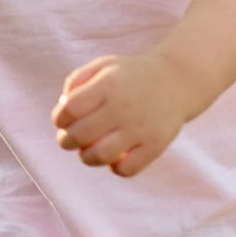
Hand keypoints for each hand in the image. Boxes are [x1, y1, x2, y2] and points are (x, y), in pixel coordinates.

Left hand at [51, 52, 191, 178]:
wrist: (176, 81)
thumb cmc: (130, 76)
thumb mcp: (103, 66)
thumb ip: (76, 81)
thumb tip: (62, 107)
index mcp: (109, 84)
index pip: (70, 109)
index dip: (59, 118)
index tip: (63, 120)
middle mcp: (124, 107)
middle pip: (80, 135)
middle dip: (66, 140)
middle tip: (68, 139)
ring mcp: (141, 129)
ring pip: (100, 156)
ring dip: (86, 157)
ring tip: (86, 151)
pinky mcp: (155, 146)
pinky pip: (126, 170)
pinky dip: (114, 168)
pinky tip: (114, 157)